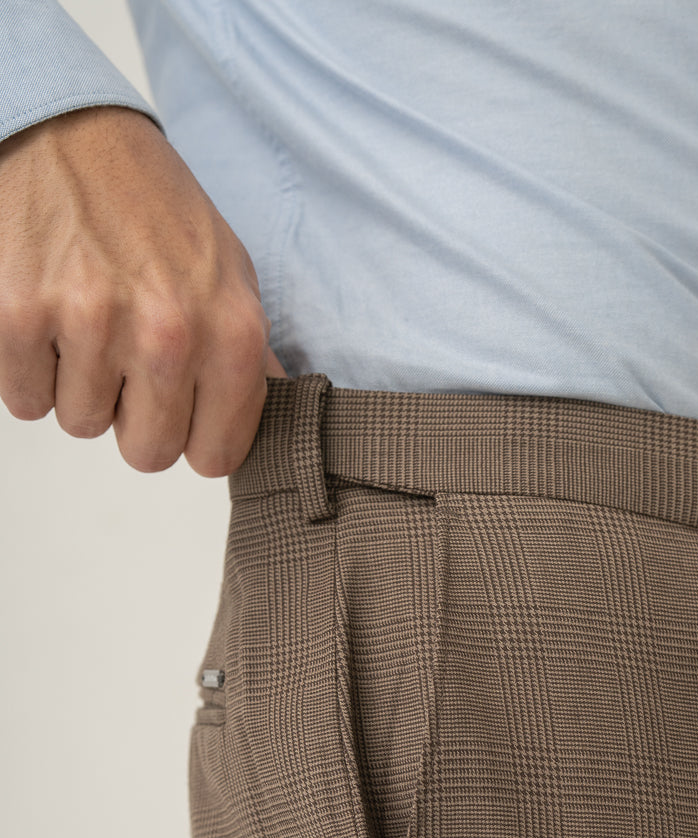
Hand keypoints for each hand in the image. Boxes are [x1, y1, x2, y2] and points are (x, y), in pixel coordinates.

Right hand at [0, 104, 286, 476]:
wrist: (71, 133)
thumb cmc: (154, 208)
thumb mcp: (230, 276)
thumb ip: (250, 358)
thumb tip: (283, 418)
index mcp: (232, 332)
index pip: (217, 455)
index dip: (193, 438)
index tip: (182, 410)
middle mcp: (168, 333)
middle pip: (148, 452)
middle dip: (134, 419)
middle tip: (127, 363)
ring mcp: (92, 324)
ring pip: (82, 423)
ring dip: (81, 387)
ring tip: (89, 325)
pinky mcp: (21, 315)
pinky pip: (25, 399)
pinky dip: (31, 370)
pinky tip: (50, 318)